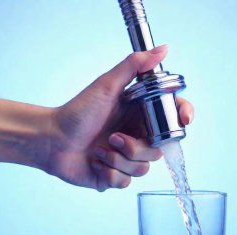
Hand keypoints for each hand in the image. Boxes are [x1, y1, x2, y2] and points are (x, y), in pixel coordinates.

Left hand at [44, 45, 193, 190]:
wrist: (52, 141)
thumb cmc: (77, 112)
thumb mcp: (107, 86)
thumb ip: (134, 67)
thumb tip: (163, 48)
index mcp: (138, 117)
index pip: (171, 118)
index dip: (182, 119)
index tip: (184, 120)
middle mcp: (134, 138)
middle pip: (157, 150)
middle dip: (134, 147)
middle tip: (112, 137)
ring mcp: (124, 159)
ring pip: (142, 169)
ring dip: (117, 160)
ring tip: (98, 150)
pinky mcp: (113, 176)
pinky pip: (125, 183)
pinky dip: (108, 174)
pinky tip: (94, 163)